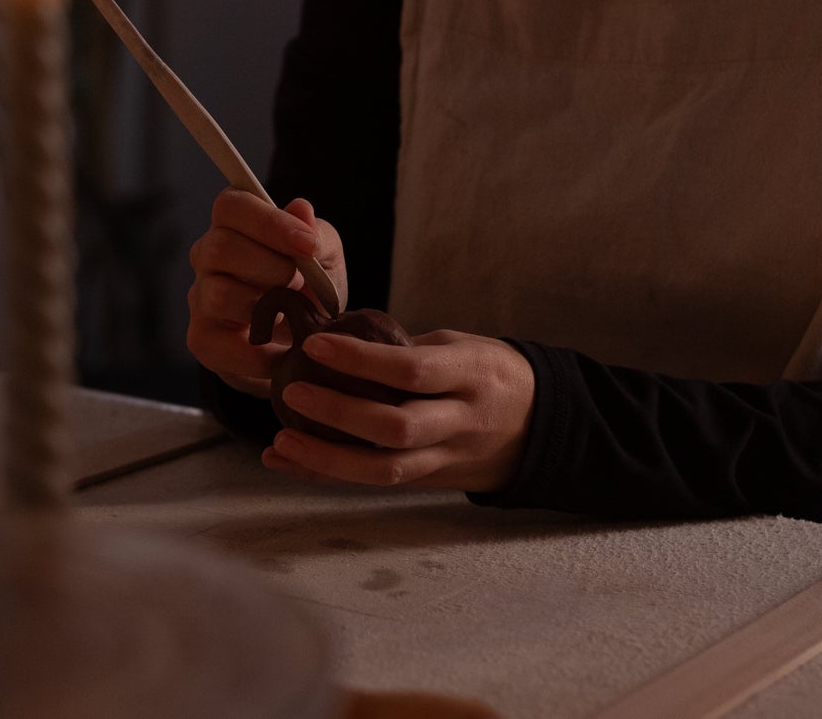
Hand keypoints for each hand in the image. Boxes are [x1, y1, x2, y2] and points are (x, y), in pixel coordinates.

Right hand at [186, 189, 347, 397]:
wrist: (303, 343)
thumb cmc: (311, 288)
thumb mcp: (327, 258)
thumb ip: (318, 234)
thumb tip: (300, 209)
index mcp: (235, 223)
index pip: (231, 205)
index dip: (269, 222)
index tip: (307, 244)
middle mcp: (207, 254)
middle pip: (220, 248)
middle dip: (272, 268)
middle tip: (301, 285)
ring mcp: (200, 296)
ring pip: (219, 294)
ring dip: (267, 308)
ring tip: (293, 316)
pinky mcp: (202, 339)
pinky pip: (224, 343)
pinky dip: (262, 352)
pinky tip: (284, 351)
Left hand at [261, 329, 534, 492]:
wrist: (540, 426)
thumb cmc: (489, 372)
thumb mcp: (461, 346)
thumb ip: (408, 348)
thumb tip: (340, 338)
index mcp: (471, 374)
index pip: (412, 370)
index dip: (362, 360)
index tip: (317, 343)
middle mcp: (460, 422)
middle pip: (396, 428)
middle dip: (339, 413)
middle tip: (293, 389)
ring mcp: (445, 459)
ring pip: (384, 470)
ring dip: (327, 459)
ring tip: (281, 440)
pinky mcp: (429, 483)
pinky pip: (374, 482)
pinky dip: (327, 474)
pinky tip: (287, 462)